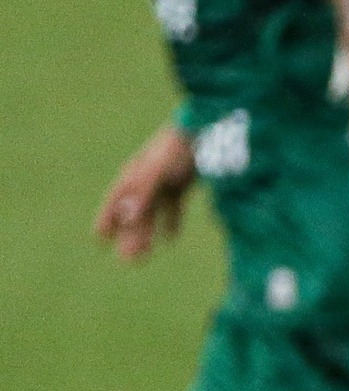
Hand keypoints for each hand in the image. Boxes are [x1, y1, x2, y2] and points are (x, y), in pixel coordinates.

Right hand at [94, 123, 196, 260]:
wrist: (206, 129)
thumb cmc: (177, 149)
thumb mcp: (157, 172)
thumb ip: (141, 193)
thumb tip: (125, 217)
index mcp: (134, 175)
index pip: (116, 201)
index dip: (107, 219)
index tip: (100, 239)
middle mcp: (145, 179)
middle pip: (134, 212)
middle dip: (129, 236)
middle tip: (128, 261)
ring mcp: (163, 180)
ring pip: (151, 212)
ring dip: (147, 232)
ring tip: (144, 255)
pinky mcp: (181, 181)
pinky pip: (172, 206)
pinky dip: (170, 222)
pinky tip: (171, 240)